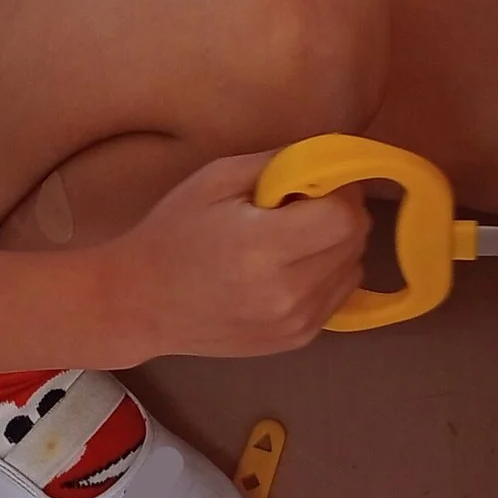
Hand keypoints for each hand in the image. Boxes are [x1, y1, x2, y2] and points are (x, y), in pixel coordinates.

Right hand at [91, 153, 368, 362]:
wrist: (142, 303)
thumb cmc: (174, 231)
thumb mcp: (217, 178)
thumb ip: (280, 163)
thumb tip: (332, 156)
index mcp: (263, 248)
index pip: (344, 217)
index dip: (339, 191)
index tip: (312, 182)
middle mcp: (287, 293)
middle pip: (355, 242)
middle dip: (341, 213)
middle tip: (302, 204)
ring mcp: (295, 323)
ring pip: (354, 268)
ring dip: (336, 244)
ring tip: (292, 237)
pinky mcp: (297, 340)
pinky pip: (339, 295)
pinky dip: (327, 273)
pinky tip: (290, 265)